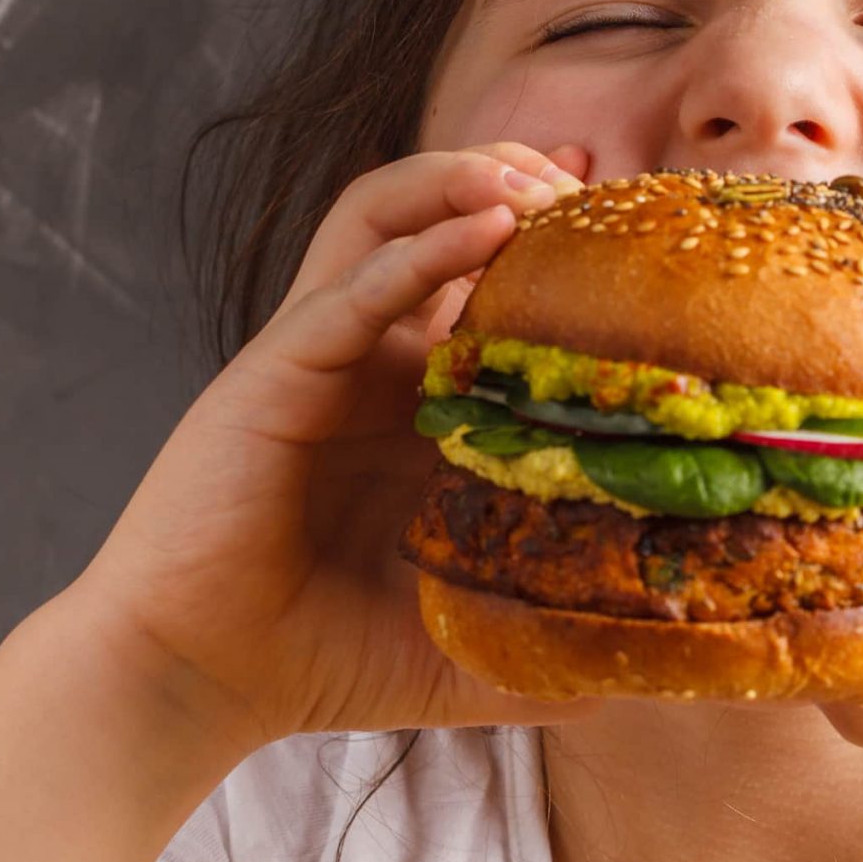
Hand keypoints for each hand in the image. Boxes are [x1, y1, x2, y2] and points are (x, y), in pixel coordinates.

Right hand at [65, 141, 601, 759]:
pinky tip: (485, 227)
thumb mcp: (469, 647)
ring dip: (459, 180)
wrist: (199, 681)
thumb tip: (663, 662)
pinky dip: (417, 248)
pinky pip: (348, 288)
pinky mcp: (273, 372)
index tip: (636, 227)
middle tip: (592, 188)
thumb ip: (555, 641)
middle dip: (518, 182)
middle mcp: (368, 360)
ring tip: (533, 183)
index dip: (558, 243)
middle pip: (438, 220)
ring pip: (382, 215)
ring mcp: (318, 356)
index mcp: (414, 403)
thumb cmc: (325, 658)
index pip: (490, 283)